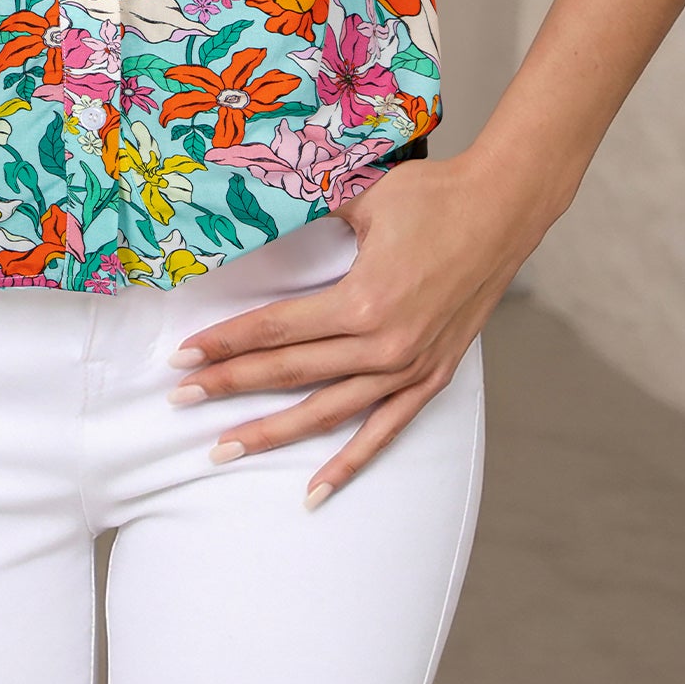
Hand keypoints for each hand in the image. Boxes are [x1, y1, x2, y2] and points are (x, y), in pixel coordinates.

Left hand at [164, 152, 539, 498]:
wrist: (503, 208)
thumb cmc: (432, 195)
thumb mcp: (362, 200)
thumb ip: (313, 222)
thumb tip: (261, 223)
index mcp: (362, 300)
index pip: (276, 330)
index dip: (226, 344)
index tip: (184, 356)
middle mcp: (383, 344)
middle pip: (290, 373)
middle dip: (230, 386)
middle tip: (181, 399)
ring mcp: (410, 367)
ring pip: (328, 412)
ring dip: (274, 432)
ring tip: (225, 447)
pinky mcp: (433, 376)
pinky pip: (384, 429)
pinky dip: (350, 461)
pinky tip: (316, 488)